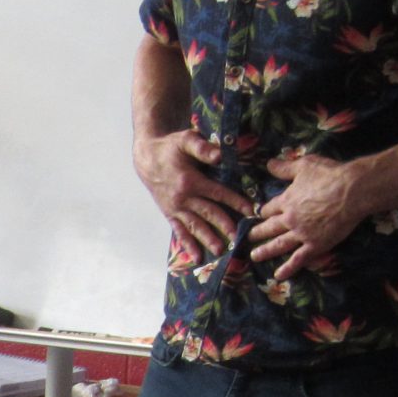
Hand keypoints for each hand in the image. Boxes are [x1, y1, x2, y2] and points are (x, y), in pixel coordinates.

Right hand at [135, 129, 253, 259]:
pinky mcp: (169, 213)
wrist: (146, 157)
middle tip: (237, 238)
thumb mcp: (186, 140)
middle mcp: (183, 198)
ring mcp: (175, 208)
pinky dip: (188, 244)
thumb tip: (219, 155)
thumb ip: (203, 148)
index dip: (235, 201)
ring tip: (220, 250)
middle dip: (224, 226)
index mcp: (190, 181)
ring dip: (207, 238)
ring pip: (194, 226)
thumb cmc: (170, 147)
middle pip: (208, 214)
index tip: (251, 210)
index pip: (218, 193)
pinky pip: (179, 231)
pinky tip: (196, 256)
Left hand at [248, 151, 371, 283]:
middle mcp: (290, 219)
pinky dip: (288, 268)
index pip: (268, 208)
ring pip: (278, 245)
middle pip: (269, 228)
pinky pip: (299, 259)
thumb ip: (285, 167)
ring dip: (265, 251)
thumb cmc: (330, 175)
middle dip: (257, 232)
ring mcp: (301, 234)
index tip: (258, 215)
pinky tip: (278, 276)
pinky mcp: (316, 245)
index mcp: (286, 200)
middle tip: (247, 238)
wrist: (352, 191)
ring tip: (254, 256)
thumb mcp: (304, 165)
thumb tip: (268, 164)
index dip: (263, 211)